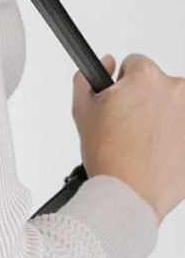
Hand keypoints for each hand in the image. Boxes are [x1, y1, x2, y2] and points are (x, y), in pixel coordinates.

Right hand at [71, 52, 184, 223]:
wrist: (130, 194)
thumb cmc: (109, 157)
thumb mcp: (82, 113)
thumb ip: (87, 80)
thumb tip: (106, 63)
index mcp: (146, 77)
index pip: (134, 64)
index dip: (123, 84)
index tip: (120, 103)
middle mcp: (175, 89)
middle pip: (156, 85)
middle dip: (144, 101)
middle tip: (128, 128)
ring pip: (173, 107)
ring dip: (161, 118)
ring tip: (142, 144)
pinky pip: (182, 128)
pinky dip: (174, 136)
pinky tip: (158, 152)